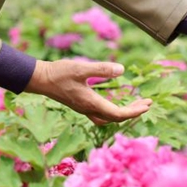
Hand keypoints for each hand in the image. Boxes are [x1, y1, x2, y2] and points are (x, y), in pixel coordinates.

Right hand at [25, 60, 151, 124]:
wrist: (38, 79)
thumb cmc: (58, 73)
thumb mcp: (81, 68)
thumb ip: (101, 69)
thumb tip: (122, 70)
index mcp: (91, 103)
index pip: (118, 114)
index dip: (135, 111)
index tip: (148, 104)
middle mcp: (88, 109)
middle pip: (116, 117)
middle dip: (133, 111)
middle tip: (148, 103)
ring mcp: (83, 108)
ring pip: (108, 118)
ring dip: (123, 113)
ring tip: (136, 104)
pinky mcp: (80, 104)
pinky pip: (100, 114)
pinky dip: (112, 112)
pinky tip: (115, 104)